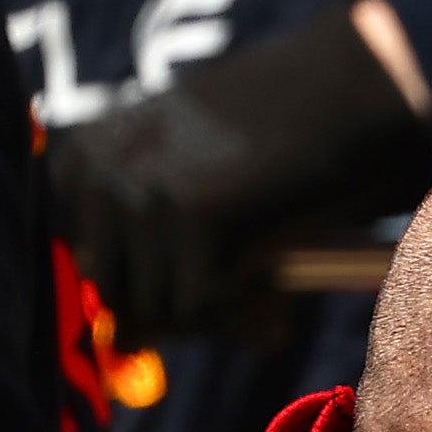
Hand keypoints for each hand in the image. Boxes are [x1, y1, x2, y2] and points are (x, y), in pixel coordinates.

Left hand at [46, 2, 431, 340]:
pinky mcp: (192, 216)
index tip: (218, 277)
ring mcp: (140, 192)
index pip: (94, 267)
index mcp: (84, 159)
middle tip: (255, 303)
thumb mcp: (193, 180)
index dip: (159, 286)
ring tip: (274, 293)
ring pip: (159, 309)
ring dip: (223, 319)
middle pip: (117, 295)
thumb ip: (151, 249)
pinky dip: (247, 312)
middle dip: (188, 313)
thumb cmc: (280, 136)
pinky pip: (202, 307)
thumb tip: (123, 345)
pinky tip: (279, 285)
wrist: (347, 86)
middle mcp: (98, 172)